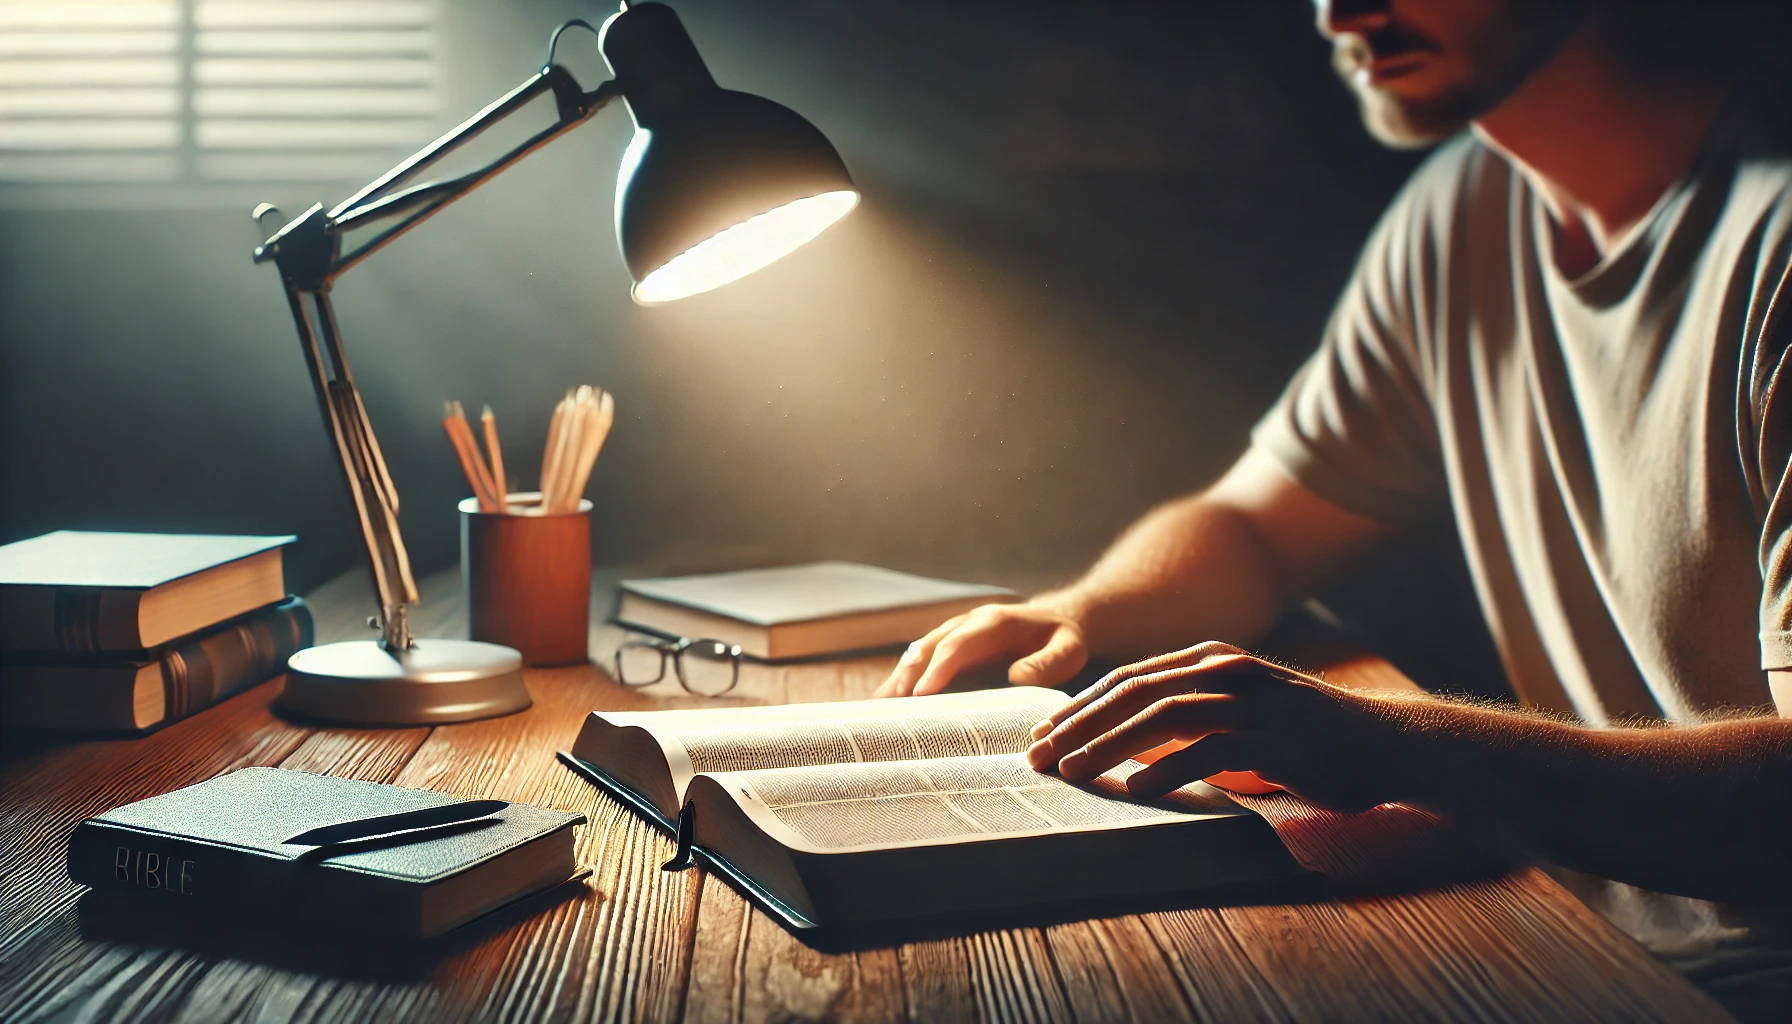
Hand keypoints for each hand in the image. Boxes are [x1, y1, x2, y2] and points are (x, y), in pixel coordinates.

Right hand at [876, 601, 1088, 696]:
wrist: (1057, 622)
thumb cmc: (1062, 641)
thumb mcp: (1068, 651)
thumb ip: (1048, 664)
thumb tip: (1016, 678)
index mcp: (993, 623)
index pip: (958, 644)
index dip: (938, 668)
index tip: (923, 694)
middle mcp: (967, 624)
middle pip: (928, 648)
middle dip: (908, 677)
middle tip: (889, 707)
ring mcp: (954, 634)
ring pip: (918, 654)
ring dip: (899, 680)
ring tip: (878, 710)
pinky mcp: (950, 649)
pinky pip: (920, 662)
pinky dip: (903, 681)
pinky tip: (885, 705)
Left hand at [1024, 642, 1413, 811]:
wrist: (1385, 743)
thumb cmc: (1306, 733)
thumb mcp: (1241, 708)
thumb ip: (1191, 713)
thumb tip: (1125, 742)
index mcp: (1211, 659)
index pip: (1127, 679)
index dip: (1079, 707)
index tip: (1042, 736)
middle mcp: (1226, 670)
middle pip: (1132, 694)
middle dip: (1078, 726)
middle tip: (1039, 758)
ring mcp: (1250, 702)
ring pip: (1160, 718)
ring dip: (1109, 747)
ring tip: (1073, 773)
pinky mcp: (1272, 738)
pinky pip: (1207, 751)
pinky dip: (1167, 770)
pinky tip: (1137, 790)